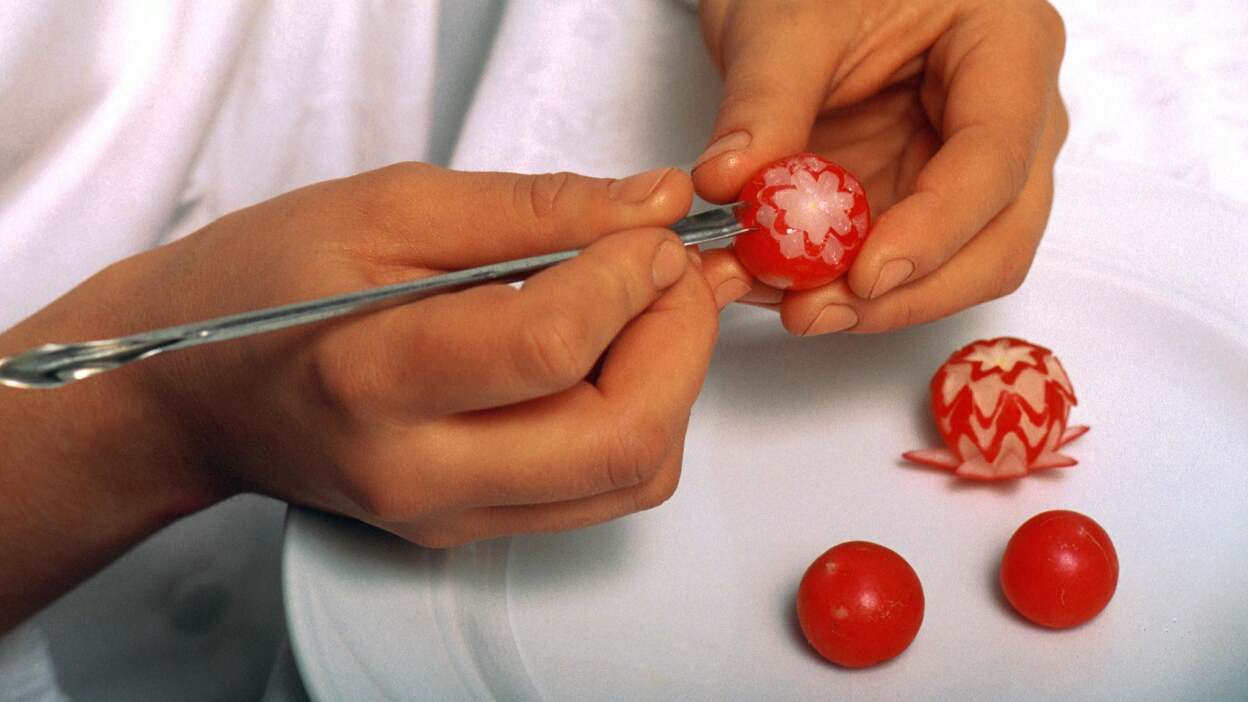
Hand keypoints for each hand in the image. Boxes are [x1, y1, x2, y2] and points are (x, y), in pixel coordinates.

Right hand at [0, 164, 715, 629]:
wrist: (194, 391)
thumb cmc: (262, 287)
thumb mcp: (388, 207)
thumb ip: (534, 207)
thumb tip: (650, 205)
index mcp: (373, 378)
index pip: (552, 345)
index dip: (629, 277)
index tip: (645, 230)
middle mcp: (418, 473)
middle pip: (620, 440)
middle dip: (681, 342)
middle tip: (672, 272)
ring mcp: (448, 517)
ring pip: (631, 478)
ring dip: (671, 384)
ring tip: (642, 309)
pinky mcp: (471, 528)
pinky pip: (603, 492)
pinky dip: (639, 417)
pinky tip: (611, 357)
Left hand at [692, 0, 1067, 334]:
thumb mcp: (785, 22)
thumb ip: (764, 102)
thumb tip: (731, 182)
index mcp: (1009, 47)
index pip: (996, 159)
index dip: (936, 230)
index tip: (864, 274)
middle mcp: (1010, 118)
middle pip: (999, 237)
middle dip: (910, 290)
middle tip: (815, 310)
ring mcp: (967, 167)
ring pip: (956, 269)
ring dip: (873, 302)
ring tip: (785, 302)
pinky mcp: (918, 199)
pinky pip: (897, 264)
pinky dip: (842, 287)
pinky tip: (782, 287)